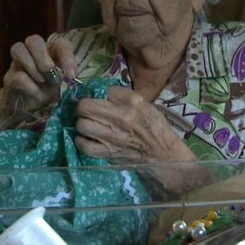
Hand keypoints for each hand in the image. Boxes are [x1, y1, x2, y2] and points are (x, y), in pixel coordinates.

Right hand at [2, 34, 76, 113]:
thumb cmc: (44, 90)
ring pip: (18, 49)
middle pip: (34, 40)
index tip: (71, 75)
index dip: (66, 55)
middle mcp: (31, 52)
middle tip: (51, 75)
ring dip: (33, 67)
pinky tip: (37, 94)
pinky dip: (30, 87)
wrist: (25, 107)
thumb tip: (70, 74)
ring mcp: (17, 63)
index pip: (59, 42)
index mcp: (48, 51)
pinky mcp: (8, 78)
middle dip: (44, 58)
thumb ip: (64, 75)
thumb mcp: (58, 82)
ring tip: (41, 82)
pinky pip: (17, 76)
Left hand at [75, 86, 197, 163]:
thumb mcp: (144, 104)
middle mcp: (121, 117)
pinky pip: (84, 145)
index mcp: (132, 101)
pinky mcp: (108, 152)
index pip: (102, 90)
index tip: (98, 99)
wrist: (162, 154)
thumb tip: (99, 93)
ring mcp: (113, 136)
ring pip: (82, 125)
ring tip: (88, 124)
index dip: (97, 93)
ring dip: (82, 123)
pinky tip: (87, 138)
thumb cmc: (154, 127)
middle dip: (83, 107)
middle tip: (88, 111)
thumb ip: (122, 97)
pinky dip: (82, 141)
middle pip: (85, 107)